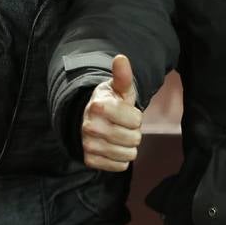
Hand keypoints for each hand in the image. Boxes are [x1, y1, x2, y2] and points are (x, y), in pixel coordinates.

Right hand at [81, 54, 142, 171]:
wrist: (90, 120)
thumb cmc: (111, 102)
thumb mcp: (119, 89)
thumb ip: (123, 75)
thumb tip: (121, 58)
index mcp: (99, 106)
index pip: (136, 120)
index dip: (136, 117)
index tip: (126, 112)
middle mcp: (90, 126)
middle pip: (134, 139)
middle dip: (133, 132)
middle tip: (122, 125)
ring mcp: (88, 145)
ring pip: (128, 154)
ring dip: (128, 146)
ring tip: (118, 136)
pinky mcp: (90, 160)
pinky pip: (120, 166)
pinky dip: (121, 158)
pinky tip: (113, 147)